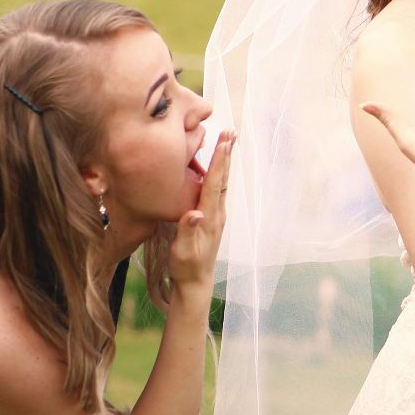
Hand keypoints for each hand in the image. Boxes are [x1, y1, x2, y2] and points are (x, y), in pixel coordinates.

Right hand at [169, 129, 235, 297]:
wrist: (195, 283)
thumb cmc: (186, 267)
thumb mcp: (183, 251)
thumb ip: (187, 231)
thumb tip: (194, 214)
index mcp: (210, 217)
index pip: (215, 184)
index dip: (220, 162)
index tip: (225, 142)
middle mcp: (217, 213)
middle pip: (223, 178)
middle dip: (227, 154)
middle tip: (232, 132)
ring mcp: (216, 215)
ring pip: (222, 182)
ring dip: (224, 161)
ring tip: (227, 142)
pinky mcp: (212, 218)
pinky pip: (216, 190)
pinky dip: (217, 174)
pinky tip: (215, 167)